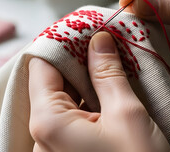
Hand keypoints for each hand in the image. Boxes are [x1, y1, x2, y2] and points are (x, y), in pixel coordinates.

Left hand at [28, 32, 169, 151]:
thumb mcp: (127, 114)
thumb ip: (108, 73)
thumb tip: (98, 41)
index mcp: (48, 121)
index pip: (42, 66)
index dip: (64, 43)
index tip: (87, 29)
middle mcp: (43, 136)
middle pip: (52, 82)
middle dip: (79, 61)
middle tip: (107, 44)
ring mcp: (55, 147)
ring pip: (65, 99)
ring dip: (88, 80)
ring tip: (113, 63)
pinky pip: (74, 118)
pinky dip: (91, 100)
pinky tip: (111, 89)